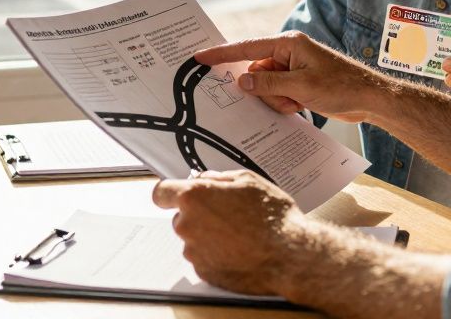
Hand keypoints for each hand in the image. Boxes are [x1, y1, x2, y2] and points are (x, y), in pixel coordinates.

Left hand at [152, 170, 308, 295]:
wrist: (289, 254)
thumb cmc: (272, 217)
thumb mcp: (249, 180)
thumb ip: (218, 178)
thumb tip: (205, 179)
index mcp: (195, 197)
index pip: (161, 193)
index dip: (170, 192)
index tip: (177, 194)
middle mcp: (188, 224)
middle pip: (181, 217)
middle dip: (199, 214)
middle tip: (227, 213)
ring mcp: (195, 251)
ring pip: (193, 238)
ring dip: (208, 235)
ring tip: (239, 233)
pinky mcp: (204, 271)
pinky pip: (204, 258)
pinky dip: (216, 254)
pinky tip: (239, 249)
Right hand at [196, 32, 386, 122]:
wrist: (370, 99)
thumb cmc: (342, 86)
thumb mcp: (301, 87)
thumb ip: (268, 85)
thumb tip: (241, 82)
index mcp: (287, 44)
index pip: (247, 48)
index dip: (222, 54)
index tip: (200, 57)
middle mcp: (288, 53)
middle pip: (255, 73)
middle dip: (264, 91)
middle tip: (286, 98)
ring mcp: (292, 69)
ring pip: (265, 88)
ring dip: (277, 100)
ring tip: (299, 103)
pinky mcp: (298, 83)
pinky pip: (277, 95)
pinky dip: (284, 104)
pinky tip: (301, 106)